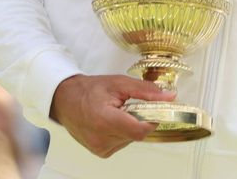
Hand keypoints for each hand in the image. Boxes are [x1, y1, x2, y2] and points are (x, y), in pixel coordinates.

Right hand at [49, 73, 174, 157]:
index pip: (140, 130)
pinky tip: (113, 121)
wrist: (66, 100)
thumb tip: (170, 97)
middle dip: (141, 119)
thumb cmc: (90, 90)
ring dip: (131, 125)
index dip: (152, 119)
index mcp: (105, 120)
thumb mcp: (120, 83)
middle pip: (137, 133)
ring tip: (119, 112)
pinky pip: (122, 142)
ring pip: (131, 138)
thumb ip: (146, 91)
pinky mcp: (100, 152)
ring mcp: (100, 148)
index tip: (155, 108)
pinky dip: (123, 132)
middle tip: (132, 105)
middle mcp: (101, 138)